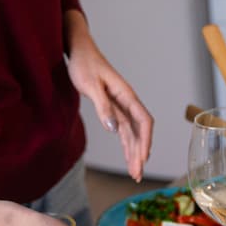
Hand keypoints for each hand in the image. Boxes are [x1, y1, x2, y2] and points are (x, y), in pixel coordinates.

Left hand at [65, 12, 152, 181]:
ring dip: (134, 152)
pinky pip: (123, 129)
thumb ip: (103, 107)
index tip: (143, 158)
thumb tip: (114, 128)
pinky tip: (128, 156)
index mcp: (126, 95)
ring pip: (132, 133)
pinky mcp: (112, 108)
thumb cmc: (84, 64)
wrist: (79, 51)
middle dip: (140, 153)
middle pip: (140, 131)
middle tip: (137, 174)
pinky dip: (126, 144)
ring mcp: (121, 106)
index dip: (145, 140)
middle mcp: (127, 102)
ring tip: (135, 172)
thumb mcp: (90, 85)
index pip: (143, 121)